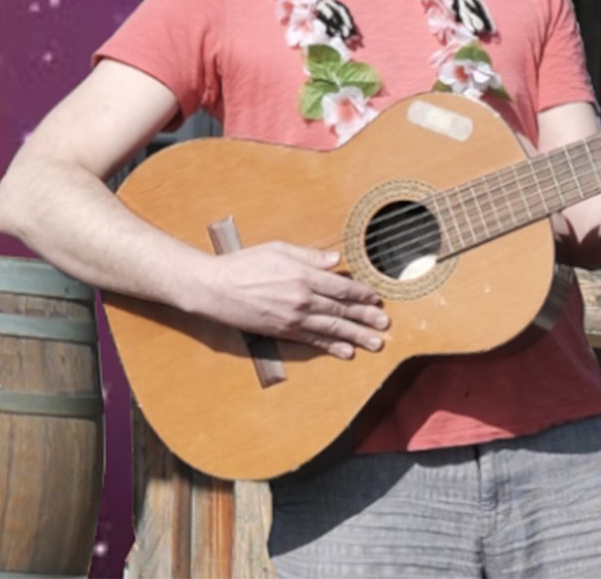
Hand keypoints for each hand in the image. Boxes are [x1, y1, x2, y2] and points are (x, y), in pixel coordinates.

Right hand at [193, 242, 388, 358]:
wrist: (214, 288)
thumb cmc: (244, 264)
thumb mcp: (278, 249)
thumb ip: (310, 256)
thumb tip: (336, 260)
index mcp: (302, 275)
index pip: (341, 287)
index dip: (361, 294)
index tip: (376, 298)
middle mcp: (302, 299)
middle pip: (341, 310)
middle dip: (366, 318)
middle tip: (385, 325)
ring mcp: (292, 318)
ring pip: (331, 329)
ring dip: (356, 336)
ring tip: (375, 343)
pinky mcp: (282, 331)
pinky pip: (312, 341)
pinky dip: (331, 347)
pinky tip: (346, 352)